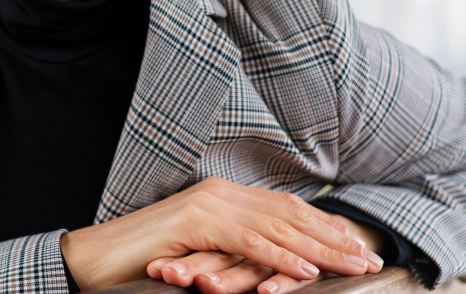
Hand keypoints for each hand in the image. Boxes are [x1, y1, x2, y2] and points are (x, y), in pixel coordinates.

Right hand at [59, 178, 375, 290]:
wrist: (95, 258)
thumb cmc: (143, 262)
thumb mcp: (200, 255)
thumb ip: (233, 251)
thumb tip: (268, 264)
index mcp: (222, 197)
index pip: (285, 210)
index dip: (325, 228)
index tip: (358, 247)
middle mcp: (219, 194)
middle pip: (290, 215)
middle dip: (334, 238)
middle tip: (370, 257)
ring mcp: (207, 206)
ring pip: (277, 227)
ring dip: (321, 249)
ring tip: (354, 265)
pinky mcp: (195, 224)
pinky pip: (247, 242)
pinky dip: (280, 257)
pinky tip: (306, 271)